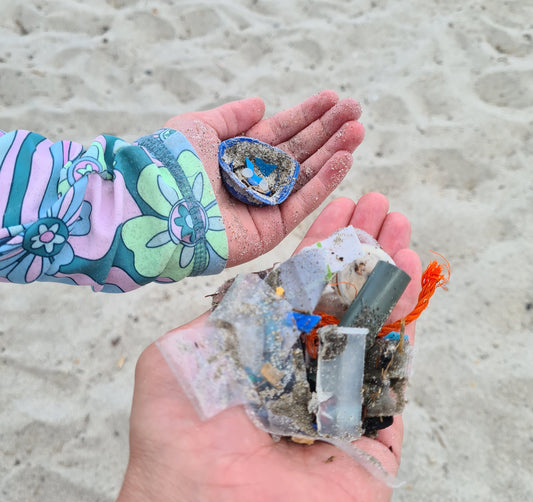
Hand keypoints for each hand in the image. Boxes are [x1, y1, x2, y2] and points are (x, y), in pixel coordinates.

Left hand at [101, 193, 420, 501]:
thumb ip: (225, 315)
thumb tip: (259, 285)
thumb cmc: (179, 435)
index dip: (322, 247)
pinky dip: (404, 325)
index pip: (302, 289)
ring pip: (371, 327)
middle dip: (361, 251)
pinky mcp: (370, 434)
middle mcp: (301, 370)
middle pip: (341, 301)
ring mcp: (337, 400)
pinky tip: (407, 277)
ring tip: (399, 228)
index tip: (341, 207)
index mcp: (263, 351)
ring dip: (387, 274)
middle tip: (379, 207)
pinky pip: (392, 372)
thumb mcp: (184, 352)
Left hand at [163, 91, 363, 266]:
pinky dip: (325, 182)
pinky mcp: (271, 230)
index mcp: (238, 156)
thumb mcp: (199, 127)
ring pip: (306, 175)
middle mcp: (254, 180)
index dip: (306, 115)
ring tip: (358, 130)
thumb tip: (261, 104)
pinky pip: (303, 203)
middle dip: (327, 130)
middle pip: (299, 152)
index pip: (280, 133)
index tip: (332, 99)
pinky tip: (344, 159)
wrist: (162, 205)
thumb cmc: (174, 163)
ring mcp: (264, 205)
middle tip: (355, 109)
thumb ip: (231, 116)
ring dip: (334, 152)